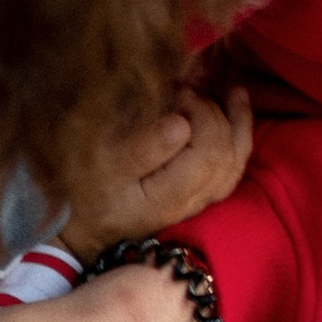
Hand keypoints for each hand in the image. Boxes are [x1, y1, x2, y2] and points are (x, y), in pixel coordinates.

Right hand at [58, 84, 252, 263]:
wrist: (84, 229)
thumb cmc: (86, 193)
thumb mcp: (103, 168)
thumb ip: (143, 149)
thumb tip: (182, 125)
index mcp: (168, 196)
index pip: (209, 151)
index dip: (202, 114)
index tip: (177, 93)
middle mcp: (191, 203)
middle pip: (226, 154)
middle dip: (215, 113)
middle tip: (187, 92)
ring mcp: (198, 202)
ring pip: (235, 163)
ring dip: (237, 124)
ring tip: (234, 92)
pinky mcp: (198, 197)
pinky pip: (231, 170)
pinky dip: (237, 140)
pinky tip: (234, 117)